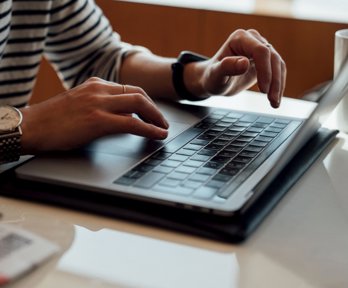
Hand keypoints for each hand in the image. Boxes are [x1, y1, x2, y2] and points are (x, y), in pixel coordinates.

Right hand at [20, 77, 168, 153]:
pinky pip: (132, 124)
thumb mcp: (79, 104)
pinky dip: (149, 129)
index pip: (129, 89)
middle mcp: (99, 90)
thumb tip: (120, 116)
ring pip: (139, 105)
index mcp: (95, 85)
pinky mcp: (97, 121)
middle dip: (155, 109)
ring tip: (163, 128)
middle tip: (162, 121)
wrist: (31, 126)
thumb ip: (99, 105)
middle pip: (139, 94)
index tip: (153, 112)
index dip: (146, 102)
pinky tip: (158, 135)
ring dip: (156, 118)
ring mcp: (98, 104)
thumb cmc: (52, 119)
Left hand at [187, 29, 285, 107]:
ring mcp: (261, 48)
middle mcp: (252, 39)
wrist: (215, 81)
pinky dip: (278, 85)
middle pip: (272, 57)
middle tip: (272, 100)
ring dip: (278, 85)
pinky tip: (275, 99)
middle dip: (274, 80)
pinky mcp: (266, 60)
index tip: (263, 90)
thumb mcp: (215, 75)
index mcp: (240, 38)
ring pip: (278, 64)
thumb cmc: (212, 77)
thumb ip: (227, 67)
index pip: (260, 50)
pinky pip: (278, 70)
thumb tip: (245, 63)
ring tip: (274, 103)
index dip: (265, 70)